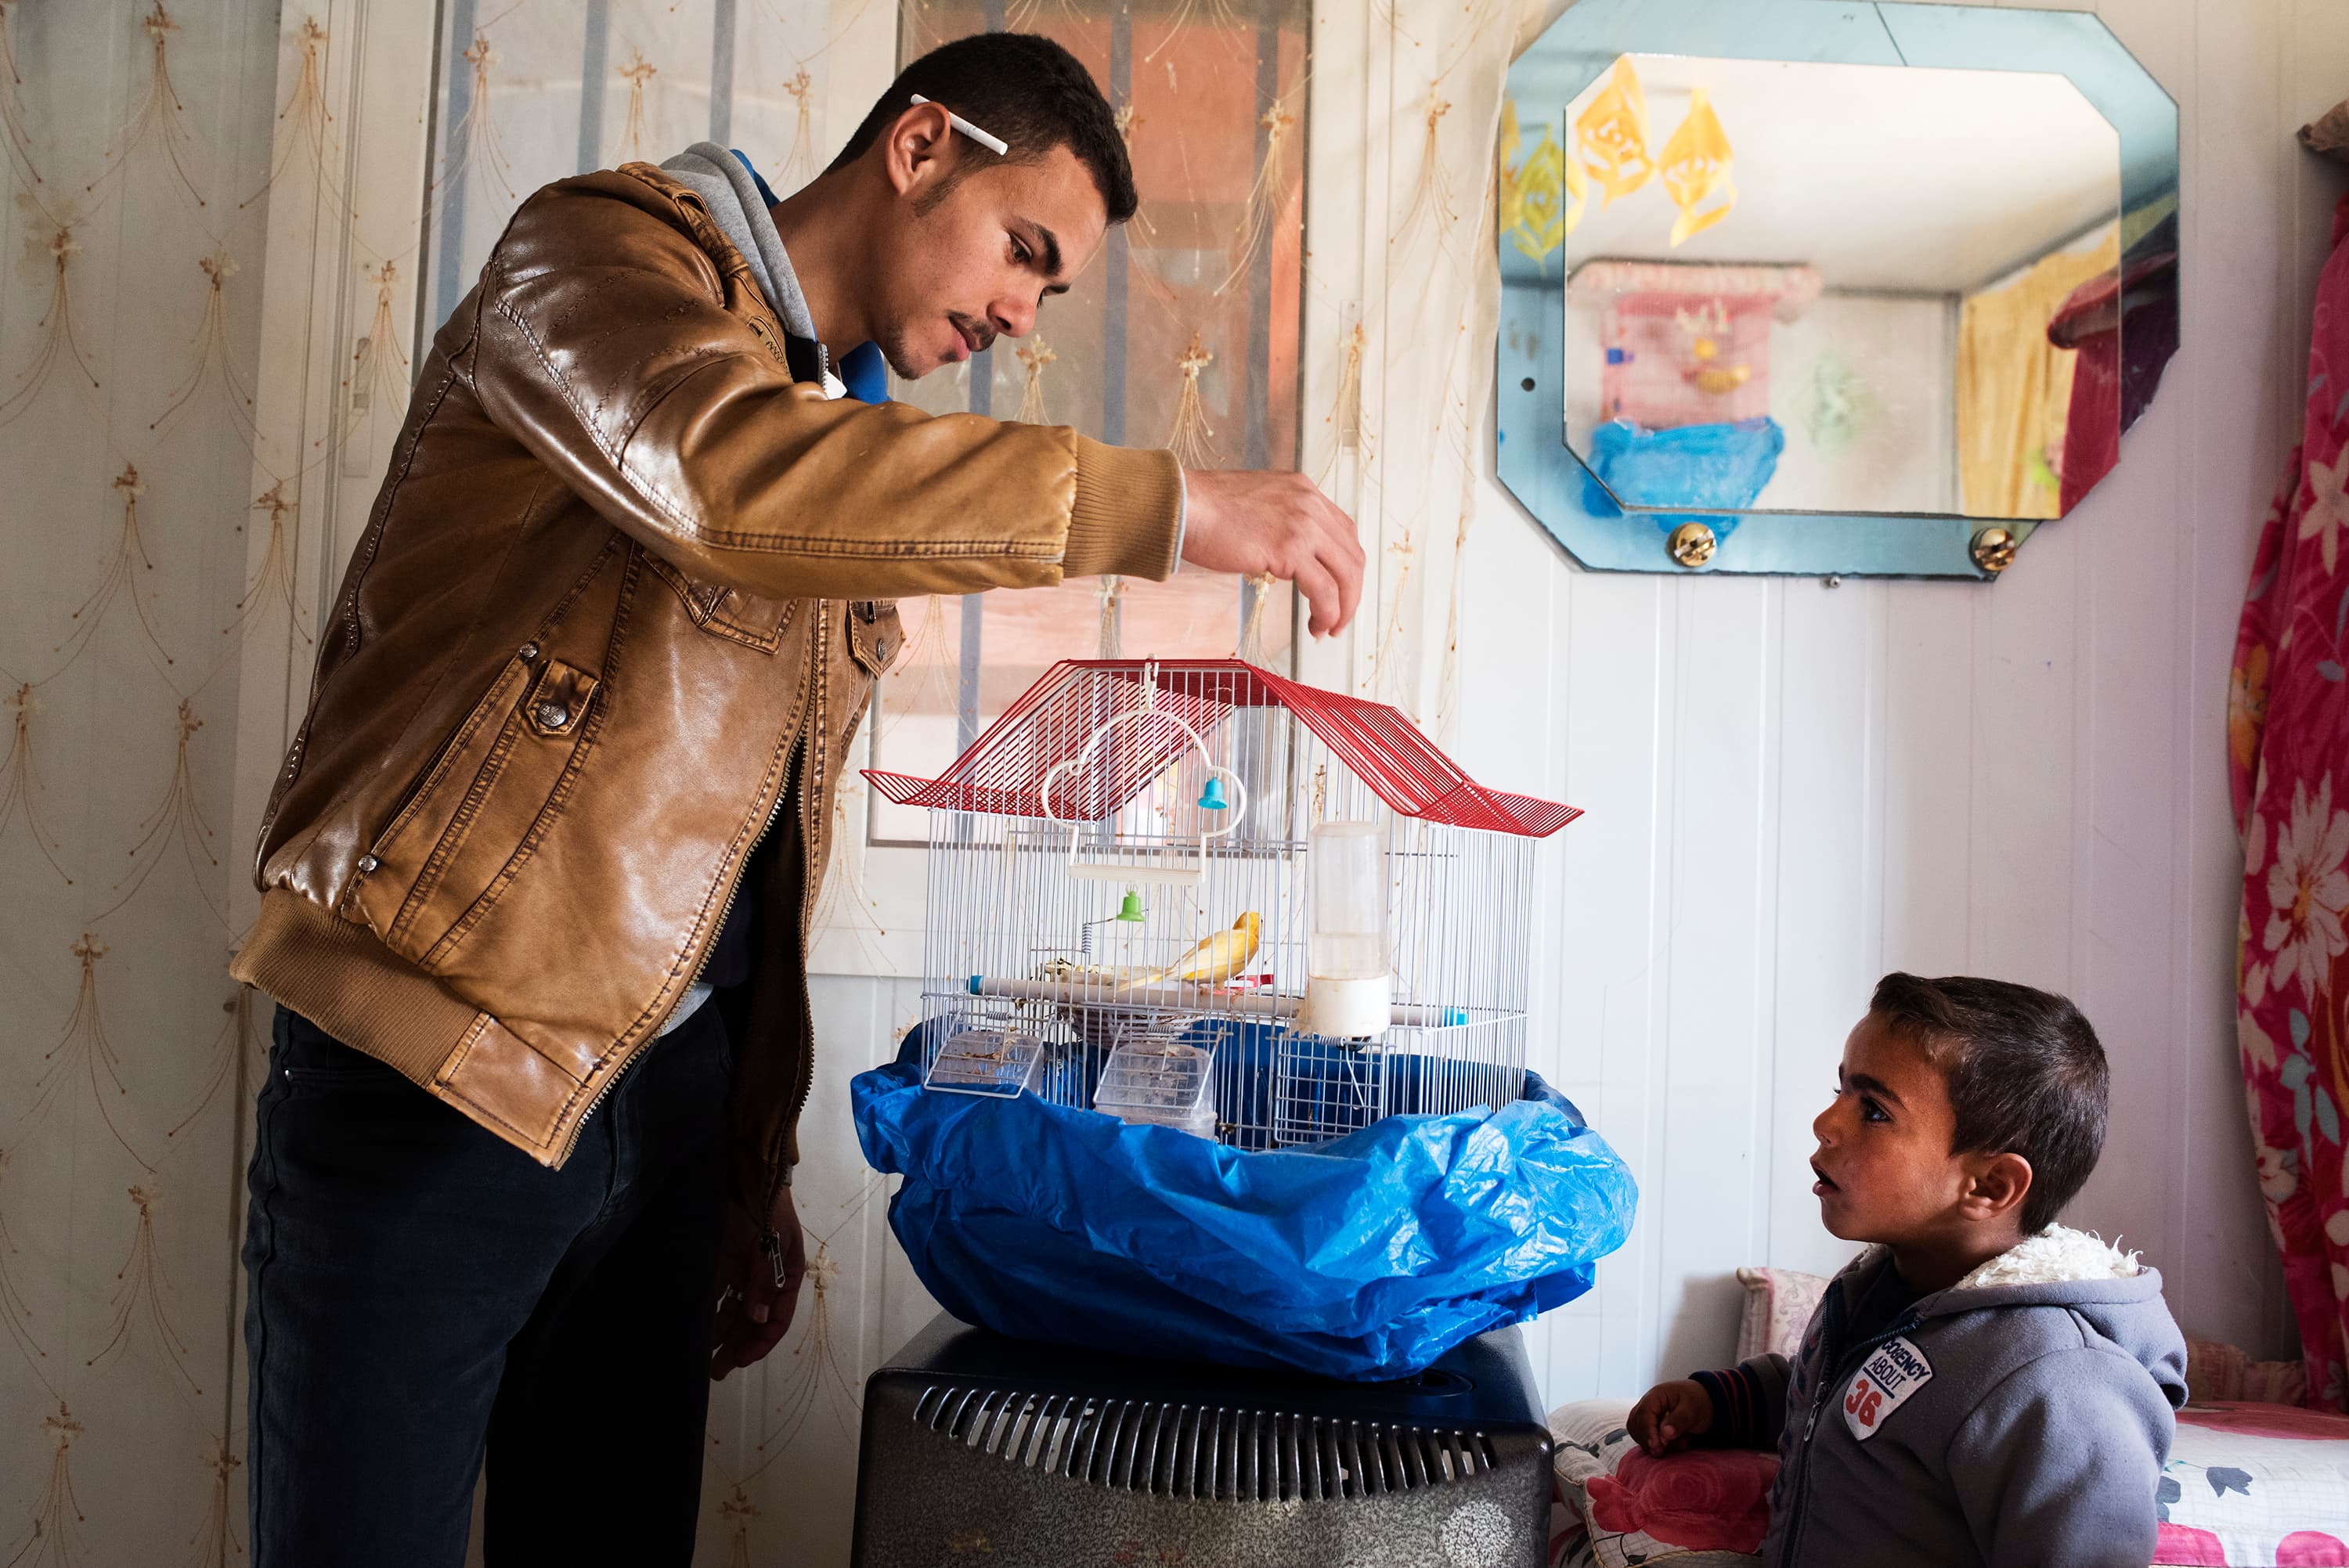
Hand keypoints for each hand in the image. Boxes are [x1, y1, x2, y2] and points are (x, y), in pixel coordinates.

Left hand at [710, 1187, 805, 1380]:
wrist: (743, 1174)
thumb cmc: (765, 1208)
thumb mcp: (771, 1243)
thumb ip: (764, 1281)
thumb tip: (757, 1320)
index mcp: (786, 1276)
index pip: (777, 1319)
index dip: (760, 1342)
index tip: (740, 1361)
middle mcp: (765, 1279)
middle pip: (753, 1321)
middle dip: (737, 1346)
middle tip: (716, 1371)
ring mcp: (742, 1272)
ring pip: (732, 1312)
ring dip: (721, 1335)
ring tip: (704, 1358)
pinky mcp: (721, 1263)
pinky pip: (715, 1295)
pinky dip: (707, 1313)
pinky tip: (695, 1328)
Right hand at [1180, 469, 1365, 637]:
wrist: (1183, 506)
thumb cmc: (1204, 509)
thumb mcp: (1257, 506)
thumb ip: (1280, 524)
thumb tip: (1288, 557)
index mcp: (1303, 491)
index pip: (1344, 532)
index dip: (1345, 567)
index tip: (1339, 588)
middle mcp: (1310, 504)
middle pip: (1352, 555)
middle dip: (1351, 593)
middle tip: (1340, 617)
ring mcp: (1303, 525)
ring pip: (1346, 575)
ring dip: (1343, 608)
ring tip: (1328, 628)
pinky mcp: (1290, 549)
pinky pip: (1324, 590)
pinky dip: (1327, 613)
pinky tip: (1317, 625)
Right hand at [1627, 1378, 1713, 1456]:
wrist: (1702, 1404)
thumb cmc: (1697, 1402)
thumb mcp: (1693, 1410)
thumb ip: (1679, 1421)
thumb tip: (1665, 1434)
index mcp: (1656, 1396)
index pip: (1644, 1414)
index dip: (1649, 1432)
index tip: (1657, 1448)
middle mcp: (1646, 1406)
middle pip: (1637, 1426)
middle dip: (1651, 1441)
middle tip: (1668, 1450)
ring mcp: (1646, 1417)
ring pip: (1639, 1435)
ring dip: (1657, 1445)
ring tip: (1680, 1441)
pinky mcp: (1649, 1428)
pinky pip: (1646, 1441)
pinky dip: (1659, 1446)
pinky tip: (1675, 1443)